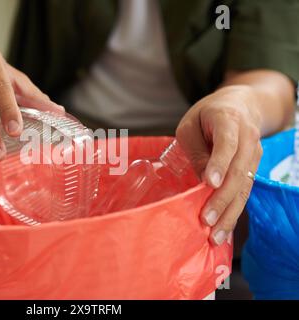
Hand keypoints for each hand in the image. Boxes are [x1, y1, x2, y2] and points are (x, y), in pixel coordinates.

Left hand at [176, 85, 262, 244]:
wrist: (240, 105)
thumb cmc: (207, 115)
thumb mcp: (190, 125)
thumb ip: (195, 150)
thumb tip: (202, 181)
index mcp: (229, 119)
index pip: (227, 144)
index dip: (219, 164)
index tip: (209, 183)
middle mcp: (248, 137)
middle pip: (238, 171)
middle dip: (222, 198)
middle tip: (206, 220)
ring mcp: (254, 154)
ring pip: (245, 186)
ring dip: (230, 212)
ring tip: (215, 235)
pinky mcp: (253, 167)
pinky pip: (245, 191)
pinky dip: (234, 210)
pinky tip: (224, 228)